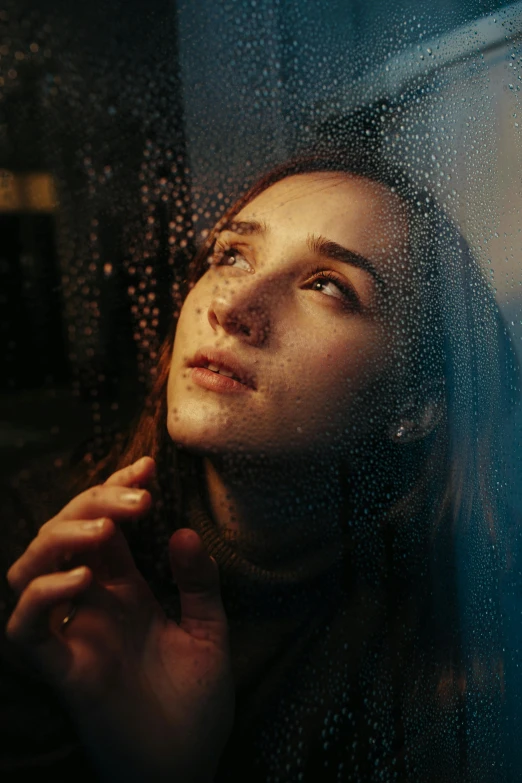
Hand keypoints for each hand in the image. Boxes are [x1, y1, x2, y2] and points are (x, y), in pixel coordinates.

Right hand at [5, 456, 234, 782]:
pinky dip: (41, 595)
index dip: (117, 489)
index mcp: (125, 590)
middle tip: (137, 494)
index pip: (105, 525)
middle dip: (94, 500)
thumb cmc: (197, 704)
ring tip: (104, 528)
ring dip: (59, 537)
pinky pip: (24, 629)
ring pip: (28, 569)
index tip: (148, 466)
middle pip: (66, 534)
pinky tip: (83, 577)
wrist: (188, 768)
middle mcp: (92, 604)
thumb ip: (197, 583)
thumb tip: (182, 529)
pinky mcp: (61, 670)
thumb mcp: (208, 630)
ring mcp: (73, 634)